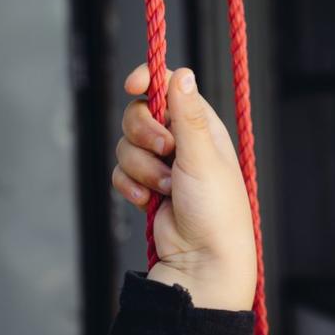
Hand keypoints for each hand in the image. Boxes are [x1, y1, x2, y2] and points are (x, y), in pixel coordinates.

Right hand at [113, 63, 256, 308]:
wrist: (202, 260)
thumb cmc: (214, 210)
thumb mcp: (202, 157)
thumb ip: (188, 115)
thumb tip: (184, 73)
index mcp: (201, 127)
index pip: (168, 86)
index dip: (147, 80)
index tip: (133, 85)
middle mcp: (181, 142)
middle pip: (138, 113)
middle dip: (143, 134)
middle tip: (165, 153)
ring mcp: (162, 165)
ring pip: (125, 145)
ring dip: (142, 168)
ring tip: (166, 190)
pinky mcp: (145, 187)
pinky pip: (120, 172)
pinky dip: (130, 187)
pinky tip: (150, 203)